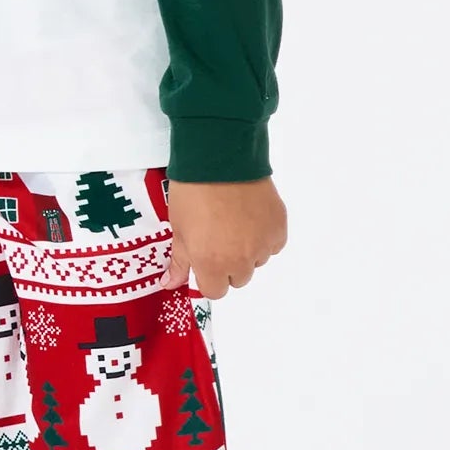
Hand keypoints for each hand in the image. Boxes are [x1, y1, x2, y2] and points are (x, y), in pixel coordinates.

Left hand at [165, 178, 286, 298]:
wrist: (220, 158)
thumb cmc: (192, 192)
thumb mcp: (178, 228)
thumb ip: (179, 262)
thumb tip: (170, 284)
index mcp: (212, 264)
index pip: (214, 291)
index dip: (207, 276)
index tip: (202, 259)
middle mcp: (241, 260)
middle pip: (237, 278)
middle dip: (227, 264)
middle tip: (217, 236)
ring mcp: (263, 244)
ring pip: (257, 261)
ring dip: (247, 250)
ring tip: (233, 221)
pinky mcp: (279, 228)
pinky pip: (273, 243)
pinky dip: (264, 235)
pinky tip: (250, 216)